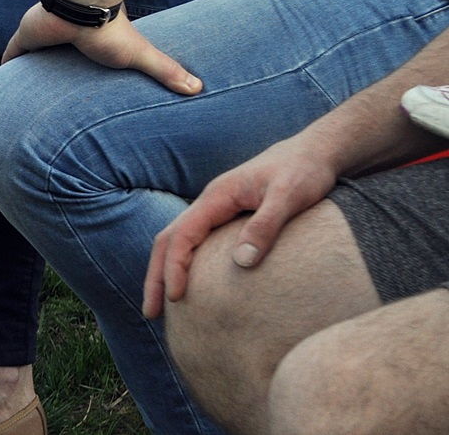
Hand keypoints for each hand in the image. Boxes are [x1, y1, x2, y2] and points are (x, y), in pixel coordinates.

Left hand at [3, 0, 201, 95]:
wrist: (82, 6)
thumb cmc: (110, 31)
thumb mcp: (141, 55)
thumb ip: (165, 70)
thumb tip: (199, 89)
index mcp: (87, 39)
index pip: (81, 51)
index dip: (79, 61)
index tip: (79, 80)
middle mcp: (63, 36)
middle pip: (54, 54)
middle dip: (52, 67)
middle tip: (47, 94)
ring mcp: (43, 35)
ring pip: (32, 52)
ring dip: (29, 65)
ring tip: (23, 91)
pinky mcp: (26, 36)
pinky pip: (13, 52)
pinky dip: (7, 63)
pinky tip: (0, 76)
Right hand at [143, 136, 337, 317]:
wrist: (315, 153)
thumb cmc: (304, 172)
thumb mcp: (289, 196)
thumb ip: (265, 226)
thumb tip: (242, 263)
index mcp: (217, 197)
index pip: (182, 235)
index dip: (174, 267)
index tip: (175, 298)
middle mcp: (210, 204)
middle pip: (168, 240)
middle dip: (156, 275)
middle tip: (151, 312)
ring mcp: (217, 210)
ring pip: (178, 241)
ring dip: (165, 271)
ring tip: (162, 305)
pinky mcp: (229, 218)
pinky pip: (196, 243)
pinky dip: (184, 264)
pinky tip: (192, 284)